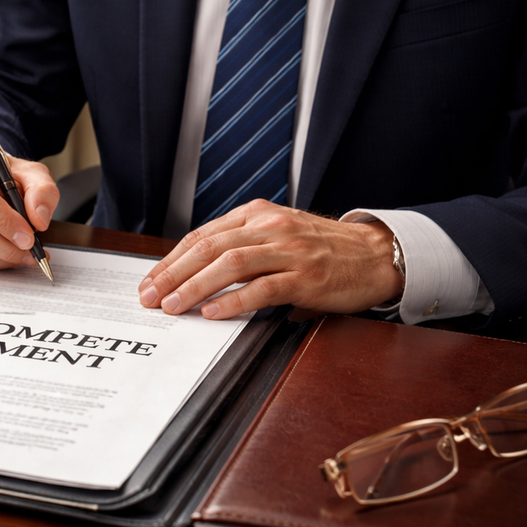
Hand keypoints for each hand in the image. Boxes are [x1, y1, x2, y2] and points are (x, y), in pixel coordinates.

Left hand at [138, 200, 402, 318]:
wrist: (376, 254)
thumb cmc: (323, 249)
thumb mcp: (277, 233)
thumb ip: (242, 245)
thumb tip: (196, 275)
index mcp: (257, 213)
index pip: (202, 235)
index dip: (171, 259)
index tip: (151, 281)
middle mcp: (270, 227)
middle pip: (209, 248)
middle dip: (173, 273)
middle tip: (150, 296)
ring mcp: (289, 251)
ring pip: (230, 264)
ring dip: (195, 287)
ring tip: (173, 306)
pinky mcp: (306, 277)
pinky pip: (262, 288)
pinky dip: (233, 301)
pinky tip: (213, 312)